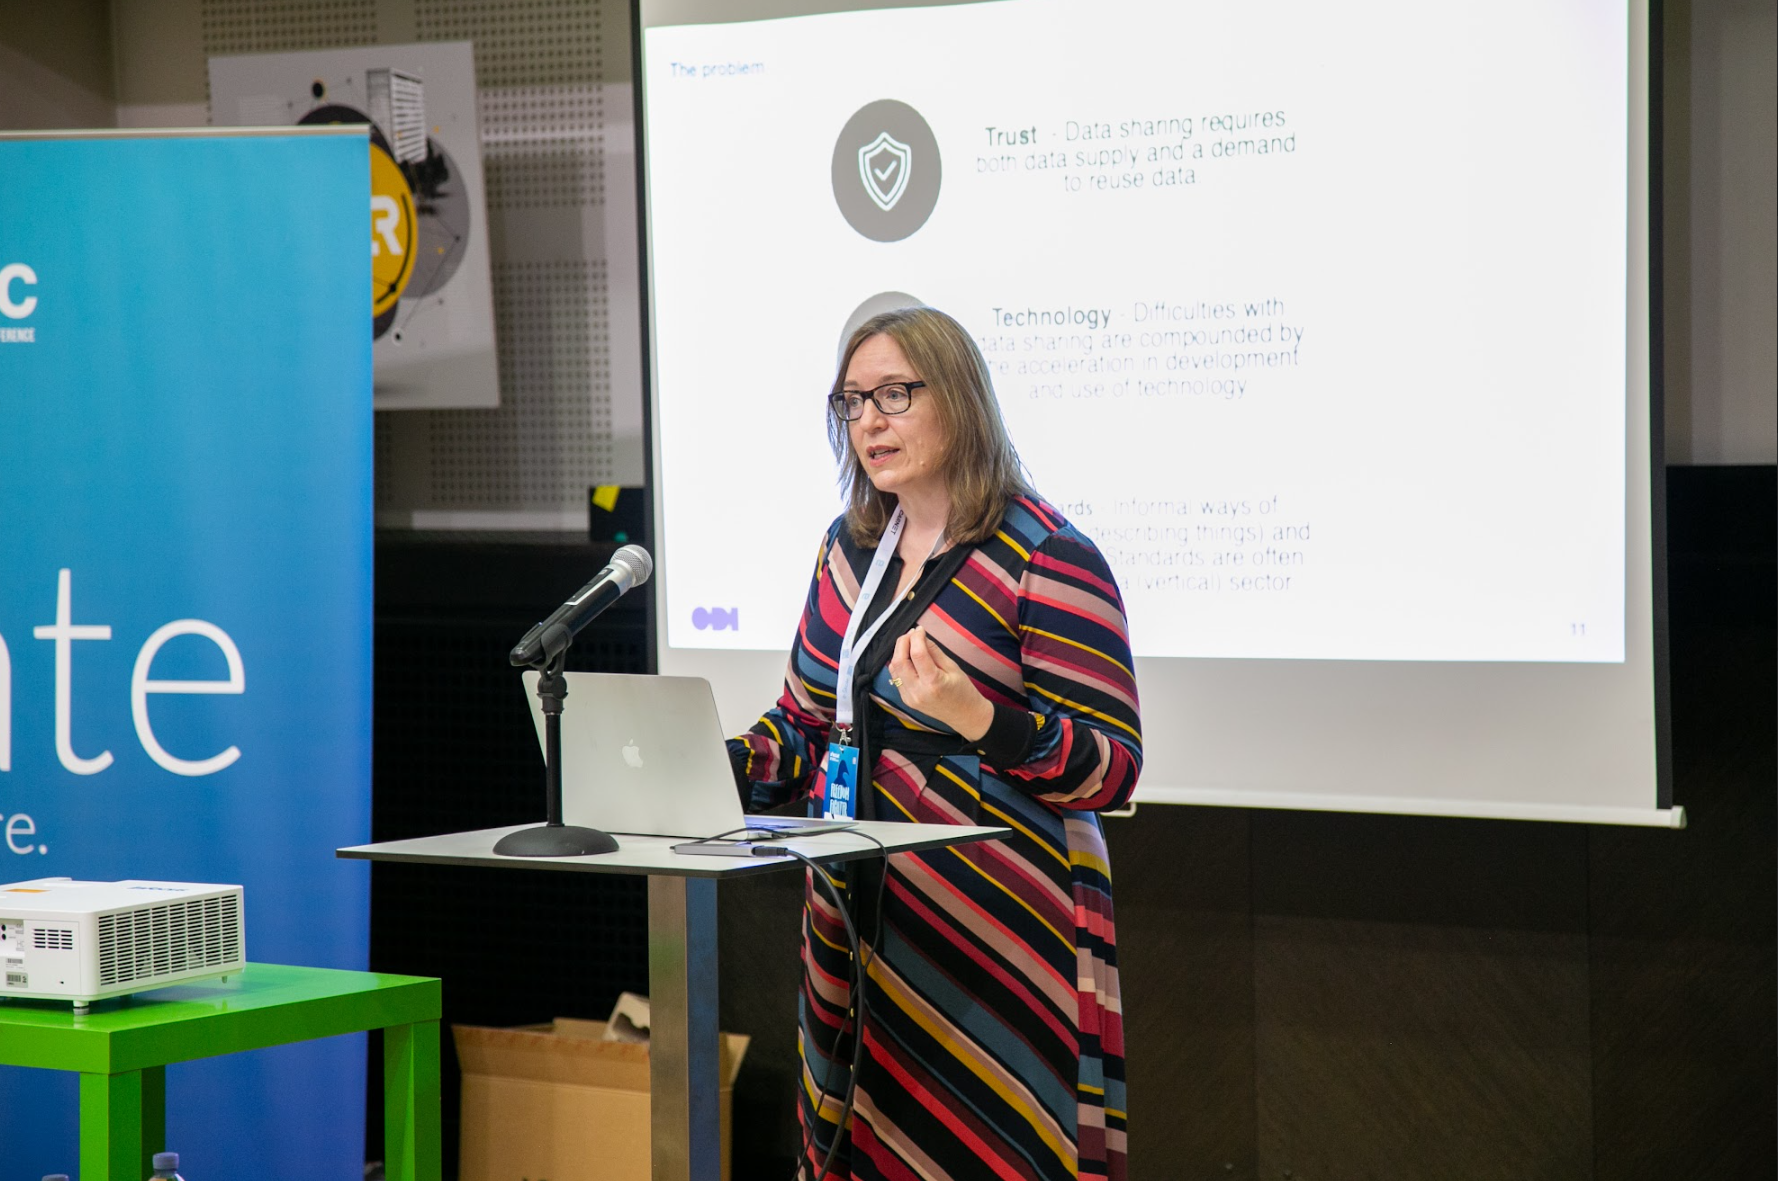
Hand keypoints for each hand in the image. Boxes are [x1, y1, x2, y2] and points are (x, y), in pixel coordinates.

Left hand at [887, 626, 993, 740]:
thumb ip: (934, 651)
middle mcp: (918, 692)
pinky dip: (899, 665)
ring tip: (909, 643)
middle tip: (911, 633)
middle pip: (900, 661)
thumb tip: (921, 637)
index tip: (920, 629)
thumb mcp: (953, 667)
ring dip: (898, 653)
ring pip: (894, 669)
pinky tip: (907, 658)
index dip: (916, 637)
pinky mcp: (906, 700)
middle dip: (902, 642)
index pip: (917, 654)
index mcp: (933, 683)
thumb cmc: (963, 691)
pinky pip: (896, 678)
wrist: (965, 716)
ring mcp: (910, 698)